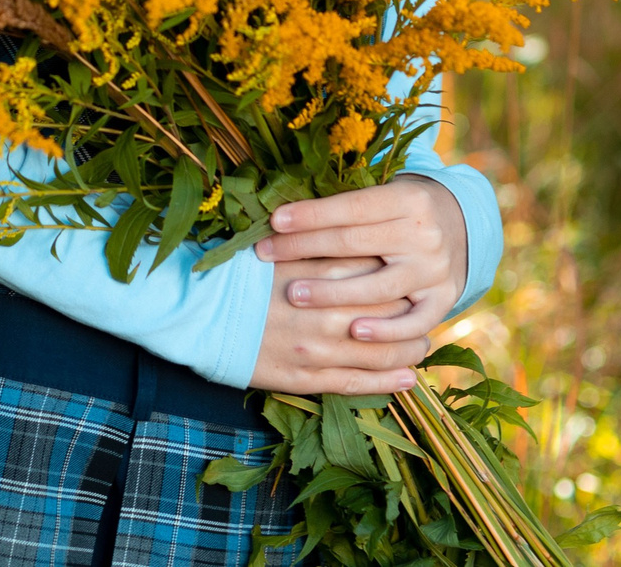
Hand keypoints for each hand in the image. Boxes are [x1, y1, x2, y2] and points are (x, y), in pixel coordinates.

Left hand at [246, 177, 468, 394]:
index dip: (310, 215)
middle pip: (355, 244)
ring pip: (379, 286)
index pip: (350, 208)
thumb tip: (286, 213)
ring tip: (294, 294)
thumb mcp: (385, 195)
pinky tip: (354, 332)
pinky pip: (414, 321)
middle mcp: (425, 233)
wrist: (462, 226)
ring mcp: (435, 270)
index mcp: (407, 198)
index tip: (273, 222)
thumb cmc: (402, 209)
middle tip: (266, 255)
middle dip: (306, 248)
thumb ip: (347, 205)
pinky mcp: (444, 300)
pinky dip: (386, 330)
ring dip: (333, 293)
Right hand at [249, 254, 427, 393]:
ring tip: (423, 345)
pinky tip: (408, 379)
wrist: (197, 316)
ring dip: (409, 349)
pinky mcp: (306, 377)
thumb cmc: (235, 277)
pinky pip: (357, 382)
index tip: (409, 271)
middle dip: (412, 310)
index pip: (376, 270)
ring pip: (380, 351)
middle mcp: (324, 311)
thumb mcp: (279, 251)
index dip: (398, 271)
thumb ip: (317, 247)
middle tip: (424, 308)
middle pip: (388, 310)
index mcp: (317, 274)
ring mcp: (317, 348)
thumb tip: (356, 238)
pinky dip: (388, 382)